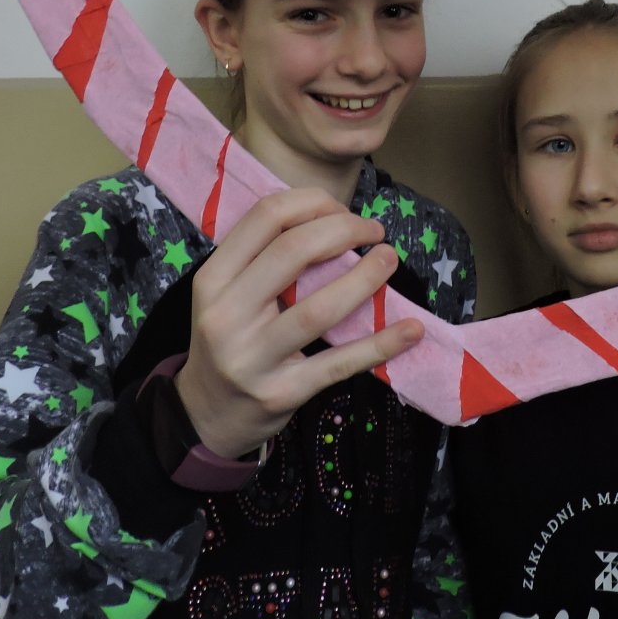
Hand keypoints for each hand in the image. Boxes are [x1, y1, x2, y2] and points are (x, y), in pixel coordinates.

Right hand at [173, 188, 423, 458]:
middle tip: (373, 231)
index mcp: (213, 279)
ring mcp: (253, 358)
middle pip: (294, 251)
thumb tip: (332, 218)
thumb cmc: (229, 341)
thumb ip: (263, 258)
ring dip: (365, 278)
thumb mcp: (226, 295)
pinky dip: (381, 344)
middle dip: (344, 230)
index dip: (312, 202)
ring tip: (389, 259)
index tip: (341, 208)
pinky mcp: (282, 393)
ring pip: (319, 308)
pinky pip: (339, 363)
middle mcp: (227, 315)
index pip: (265, 217)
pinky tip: (411, 329)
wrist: (206, 416)